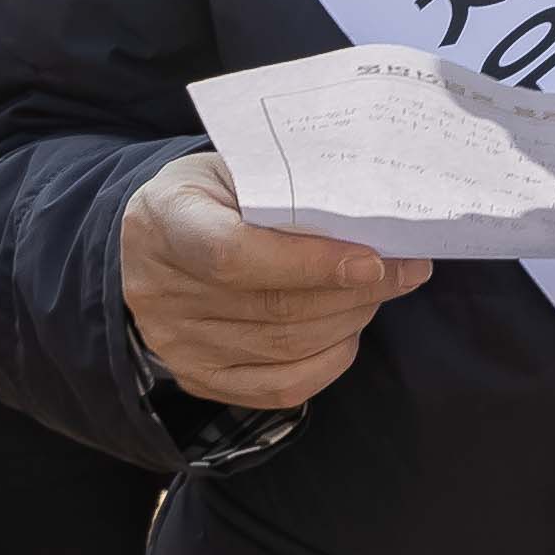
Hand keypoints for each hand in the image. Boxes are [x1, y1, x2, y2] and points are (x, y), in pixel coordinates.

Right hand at [119, 149, 423, 409]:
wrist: (148, 241)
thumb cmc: (208, 196)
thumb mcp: (234, 167)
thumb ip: (289, 185)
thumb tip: (371, 211)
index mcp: (166, 221)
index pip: (236, 255)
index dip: (311, 263)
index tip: (374, 259)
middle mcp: (163, 290)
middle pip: (275, 307)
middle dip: (356, 290)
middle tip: (406, 269)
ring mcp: (178, 342)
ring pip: (285, 346)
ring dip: (350, 320)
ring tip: (381, 291)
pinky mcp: (198, 378)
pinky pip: (279, 388)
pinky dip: (328, 362)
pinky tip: (348, 332)